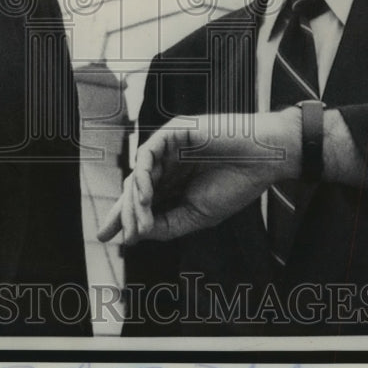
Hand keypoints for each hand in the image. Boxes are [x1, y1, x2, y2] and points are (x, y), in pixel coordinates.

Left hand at [97, 109, 300, 244]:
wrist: (263, 161)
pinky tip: (146, 195)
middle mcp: (168, 164)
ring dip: (136, 199)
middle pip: (135, 187)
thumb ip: (166, 223)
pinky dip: (143, 175)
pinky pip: (148, 153)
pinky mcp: (174, 131)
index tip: (104, 236)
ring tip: (140, 221)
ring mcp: (169, 147)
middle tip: (124, 234)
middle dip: (125, 212)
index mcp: (175, 182)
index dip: (123, 216)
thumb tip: (135, 233)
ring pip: (139, 172)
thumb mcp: (197, 215)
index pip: (142, 199)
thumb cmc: (236, 184)